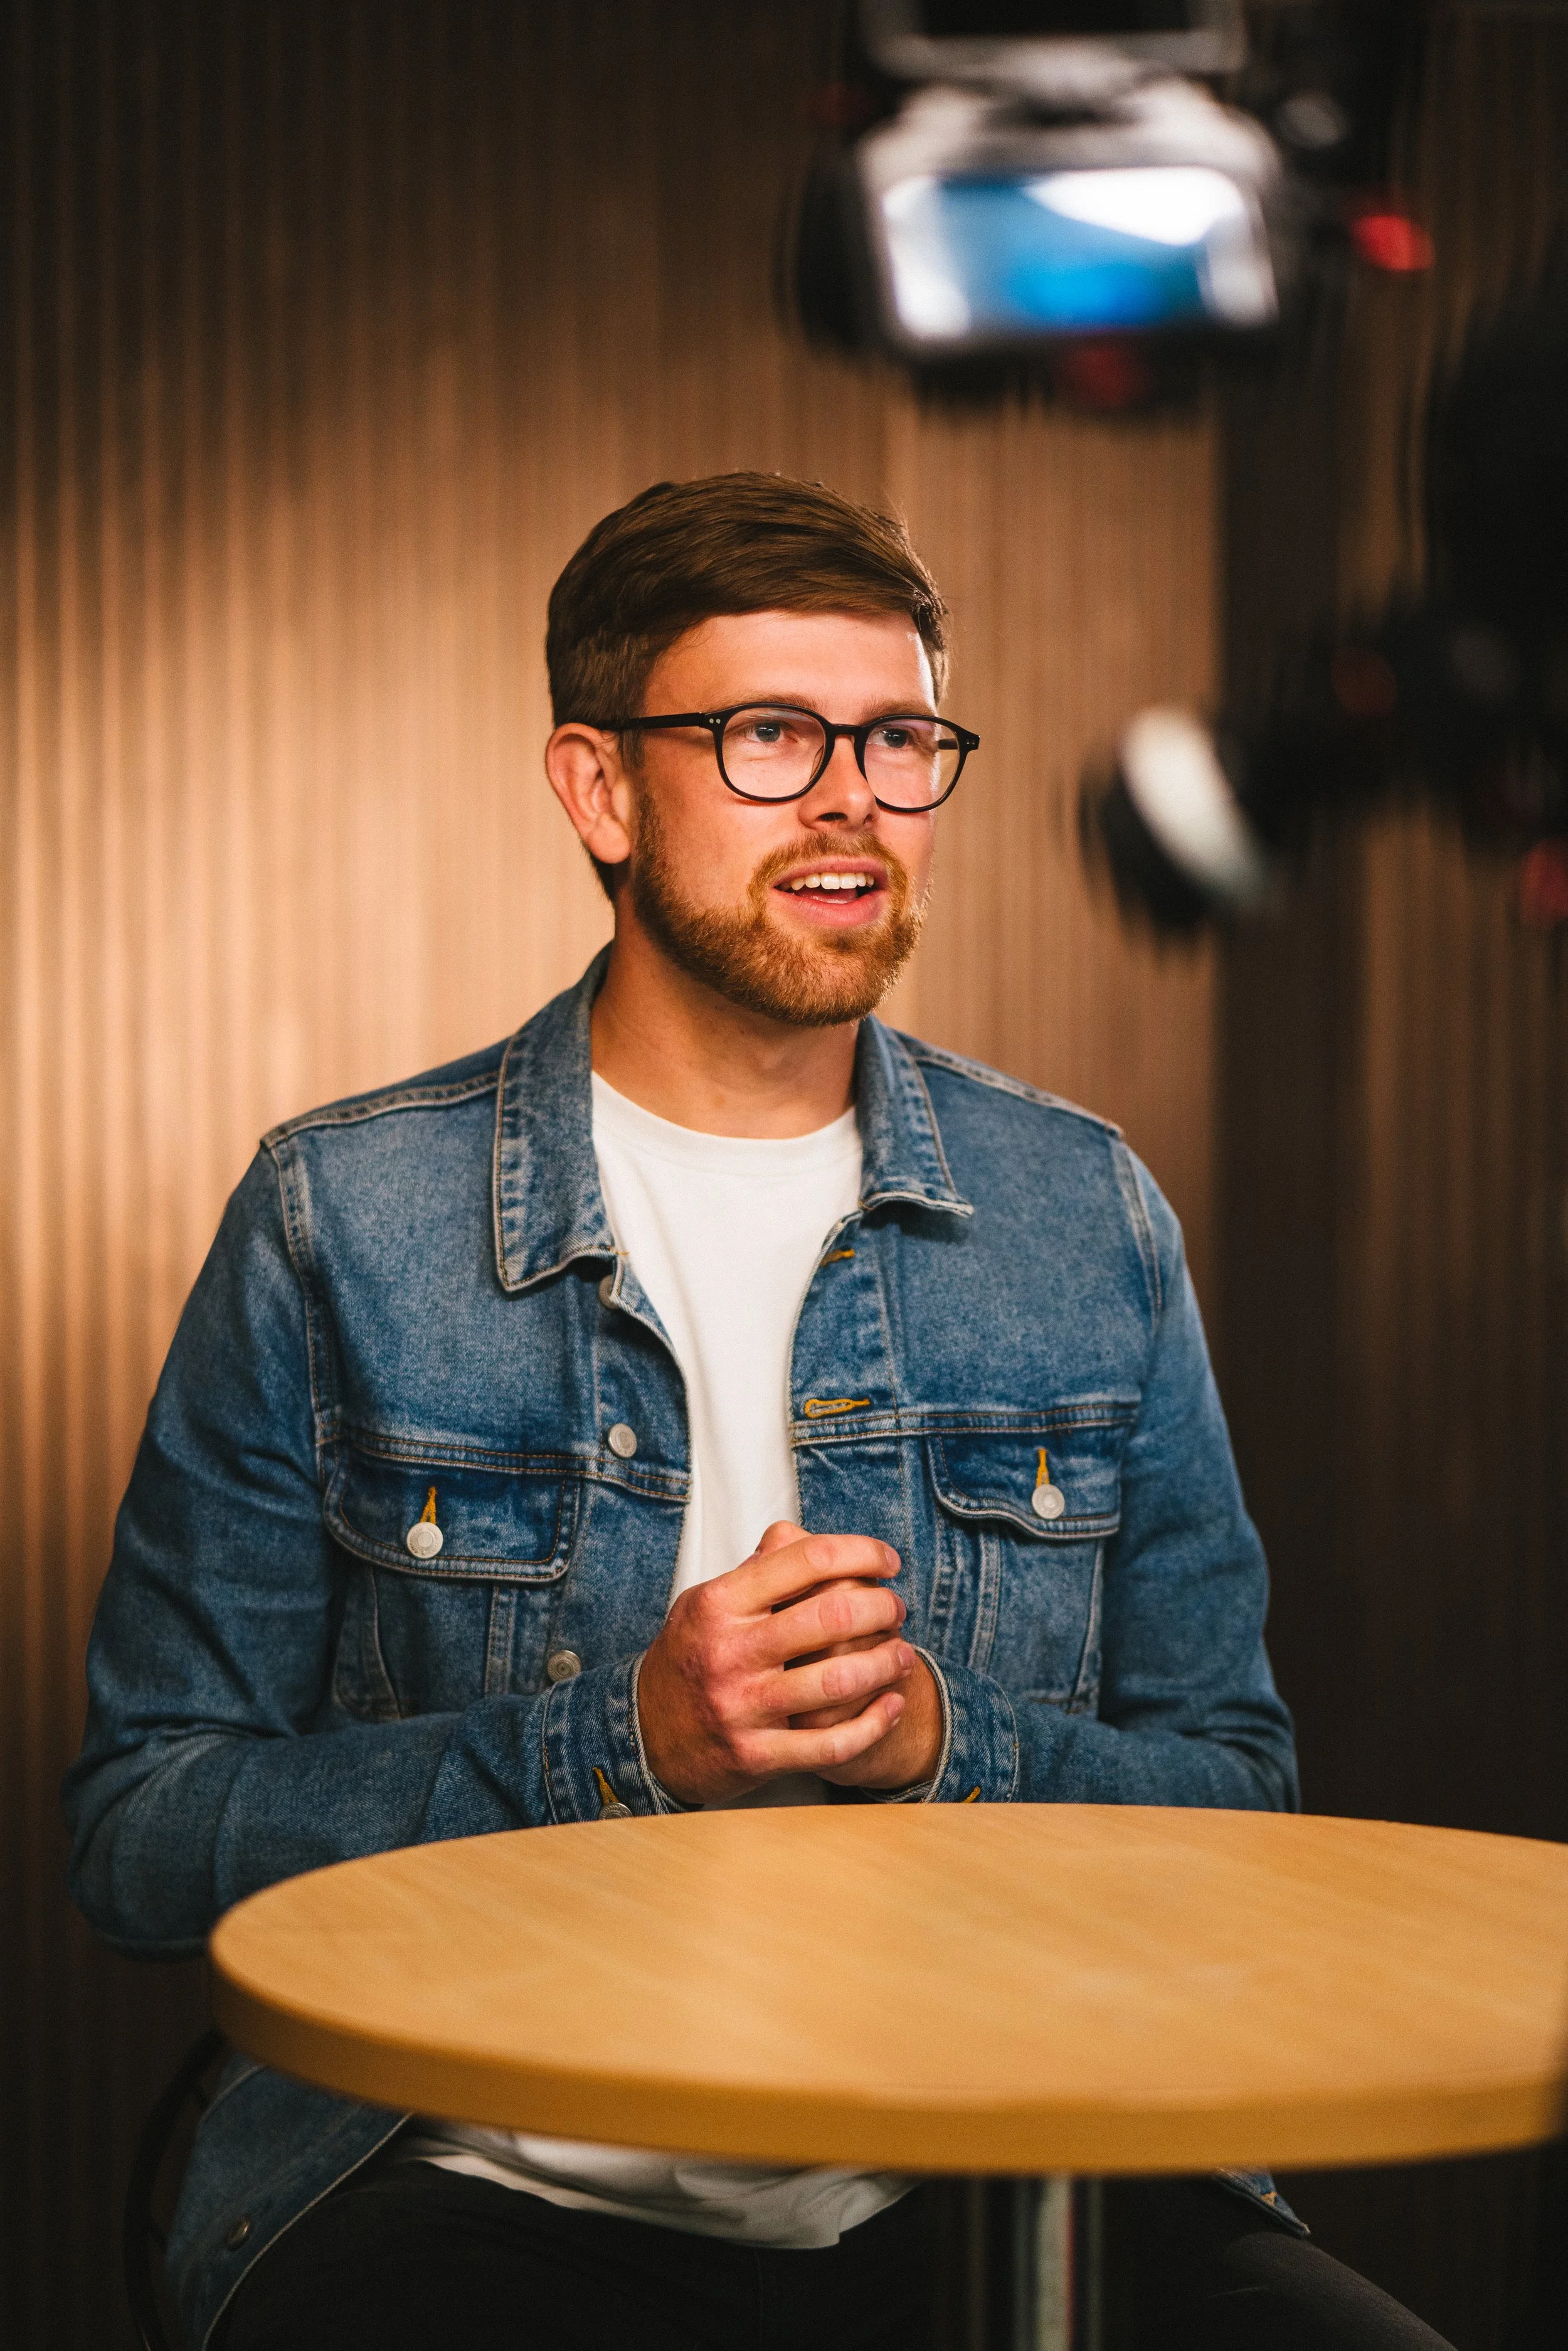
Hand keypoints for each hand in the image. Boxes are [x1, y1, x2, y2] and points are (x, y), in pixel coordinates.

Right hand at [636, 1521, 914, 1805]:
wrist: (645, 1737)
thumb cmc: (688, 1660)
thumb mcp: (705, 1603)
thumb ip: (755, 1572)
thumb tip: (806, 1537)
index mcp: (719, 1603)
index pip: (806, 1559)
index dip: (860, 1551)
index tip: (886, 1560)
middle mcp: (731, 1652)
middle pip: (830, 1616)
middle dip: (881, 1607)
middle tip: (896, 1608)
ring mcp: (743, 1706)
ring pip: (838, 1680)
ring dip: (887, 1662)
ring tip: (903, 1654)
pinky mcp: (757, 1755)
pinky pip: (832, 1744)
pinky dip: (875, 1723)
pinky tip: (893, 1705)